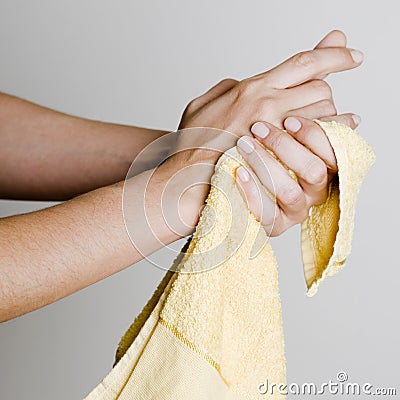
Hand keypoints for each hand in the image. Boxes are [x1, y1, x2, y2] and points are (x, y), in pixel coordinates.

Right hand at [156, 31, 361, 235]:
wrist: (188, 177)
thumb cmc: (192, 145)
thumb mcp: (201, 104)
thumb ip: (226, 88)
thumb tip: (243, 83)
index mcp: (251, 89)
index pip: (303, 62)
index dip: (333, 55)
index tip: (350, 54)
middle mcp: (268, 105)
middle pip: (321, 88)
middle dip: (324, 94)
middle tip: (316, 105)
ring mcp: (277, 133)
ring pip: (325, 114)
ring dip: (328, 117)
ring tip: (322, 125)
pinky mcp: (282, 158)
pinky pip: (320, 142)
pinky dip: (329, 138)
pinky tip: (328, 140)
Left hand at [235, 114, 358, 235]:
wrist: (237, 180)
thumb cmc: (267, 154)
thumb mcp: (291, 138)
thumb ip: (318, 127)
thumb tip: (353, 119)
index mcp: (326, 170)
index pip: (333, 154)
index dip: (313, 135)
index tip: (288, 120)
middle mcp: (315, 193)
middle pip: (313, 171)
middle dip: (284, 146)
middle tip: (258, 128)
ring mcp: (296, 211)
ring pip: (290, 192)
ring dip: (266, 164)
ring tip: (245, 144)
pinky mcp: (275, 225)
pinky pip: (267, 212)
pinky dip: (253, 190)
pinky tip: (240, 172)